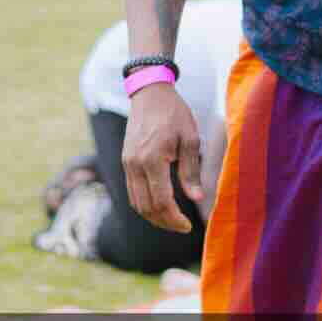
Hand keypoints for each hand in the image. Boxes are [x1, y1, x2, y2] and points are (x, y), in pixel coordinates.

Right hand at [121, 83, 203, 232]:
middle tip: (182, 227)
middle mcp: (135, 165)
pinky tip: (159, 206)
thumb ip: (191, 170)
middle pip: (146, 207)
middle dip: (164, 222)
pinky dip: (144, 204)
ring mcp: (127, 164)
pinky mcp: (125, 161)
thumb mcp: (190, 139)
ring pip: (136, 203)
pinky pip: (132, 191)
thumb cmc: (174, 113)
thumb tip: (196, 199)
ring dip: (153, 216)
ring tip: (172, 220)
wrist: (150, 93)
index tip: (188, 226)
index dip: (175, 219)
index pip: (161, 201)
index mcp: (153, 159)